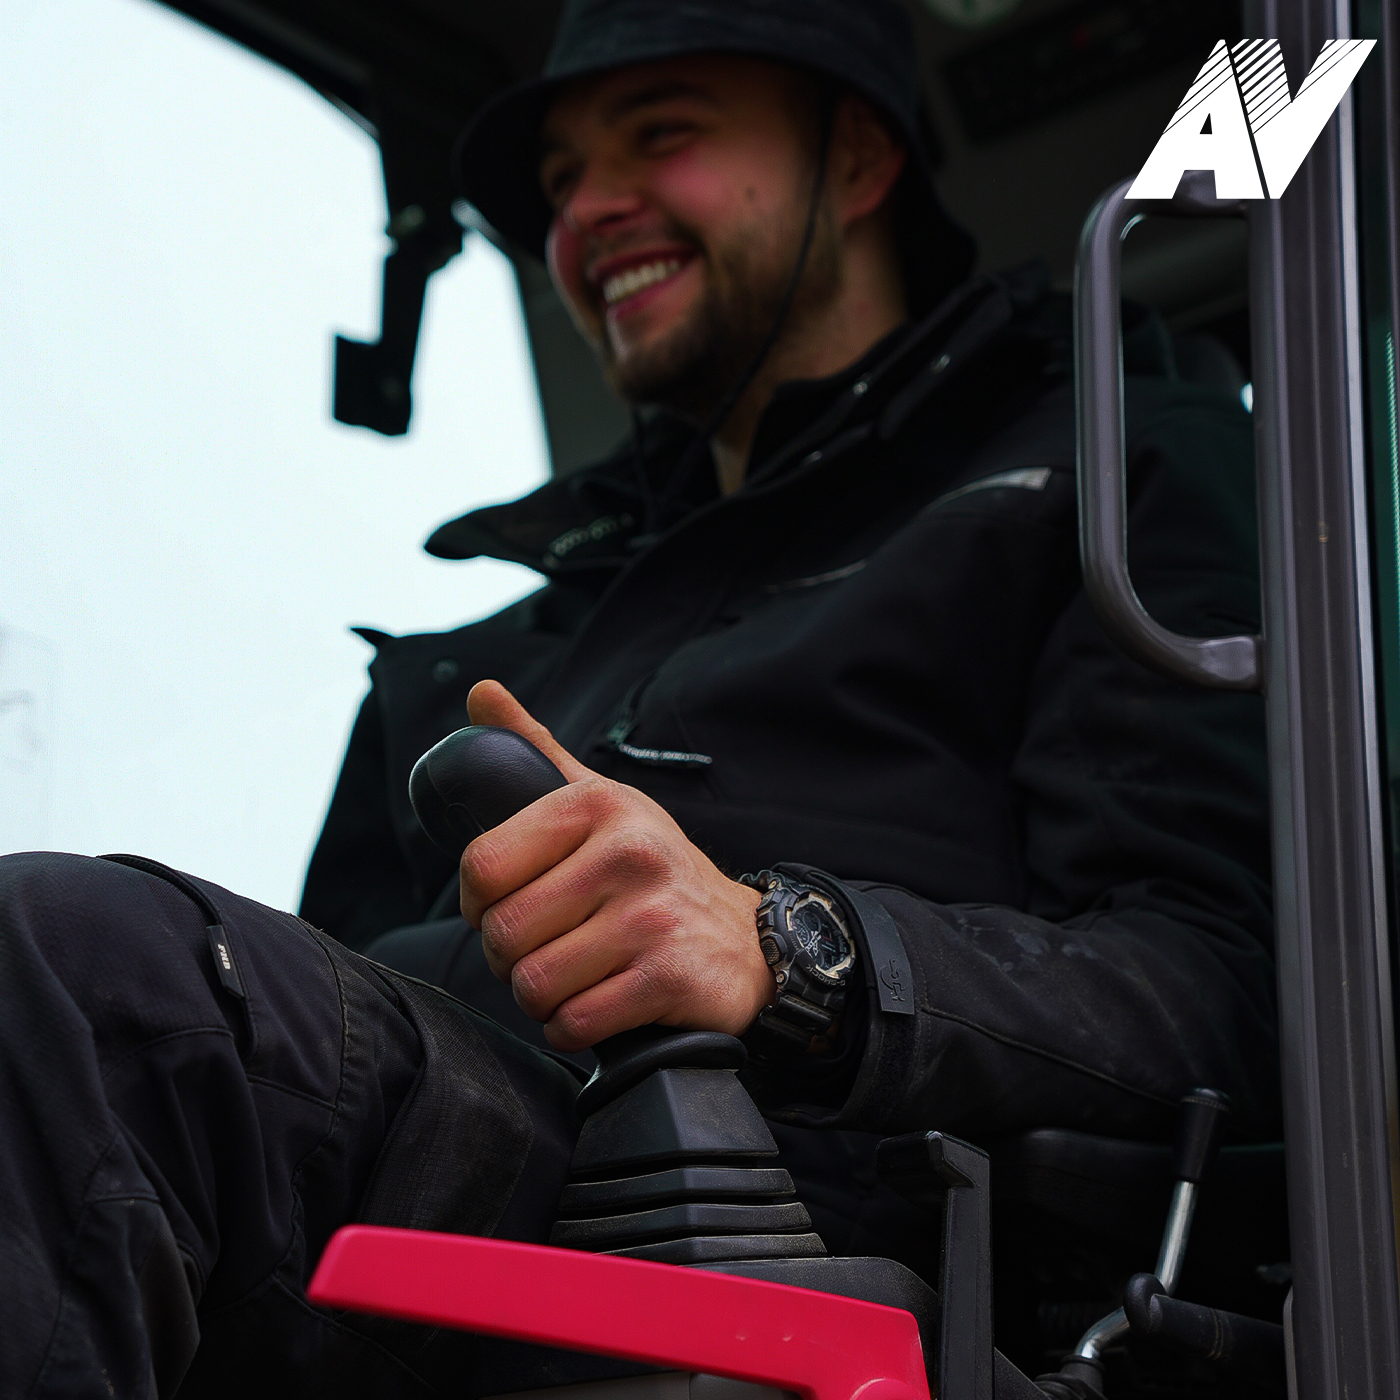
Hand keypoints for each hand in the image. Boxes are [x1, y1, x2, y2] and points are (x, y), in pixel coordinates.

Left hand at [459, 680, 771, 1051]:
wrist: (749, 940)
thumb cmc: (651, 872)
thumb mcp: (600, 801)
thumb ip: (534, 749)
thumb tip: (480, 691)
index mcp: (597, 804)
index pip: (481, 866)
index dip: (480, 901)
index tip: (509, 905)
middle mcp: (628, 852)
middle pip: (503, 933)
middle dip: (511, 958)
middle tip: (550, 948)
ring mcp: (652, 916)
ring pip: (533, 985)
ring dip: (544, 997)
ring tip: (578, 974)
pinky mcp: (670, 977)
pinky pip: (575, 1023)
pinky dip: (575, 1028)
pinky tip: (602, 1004)